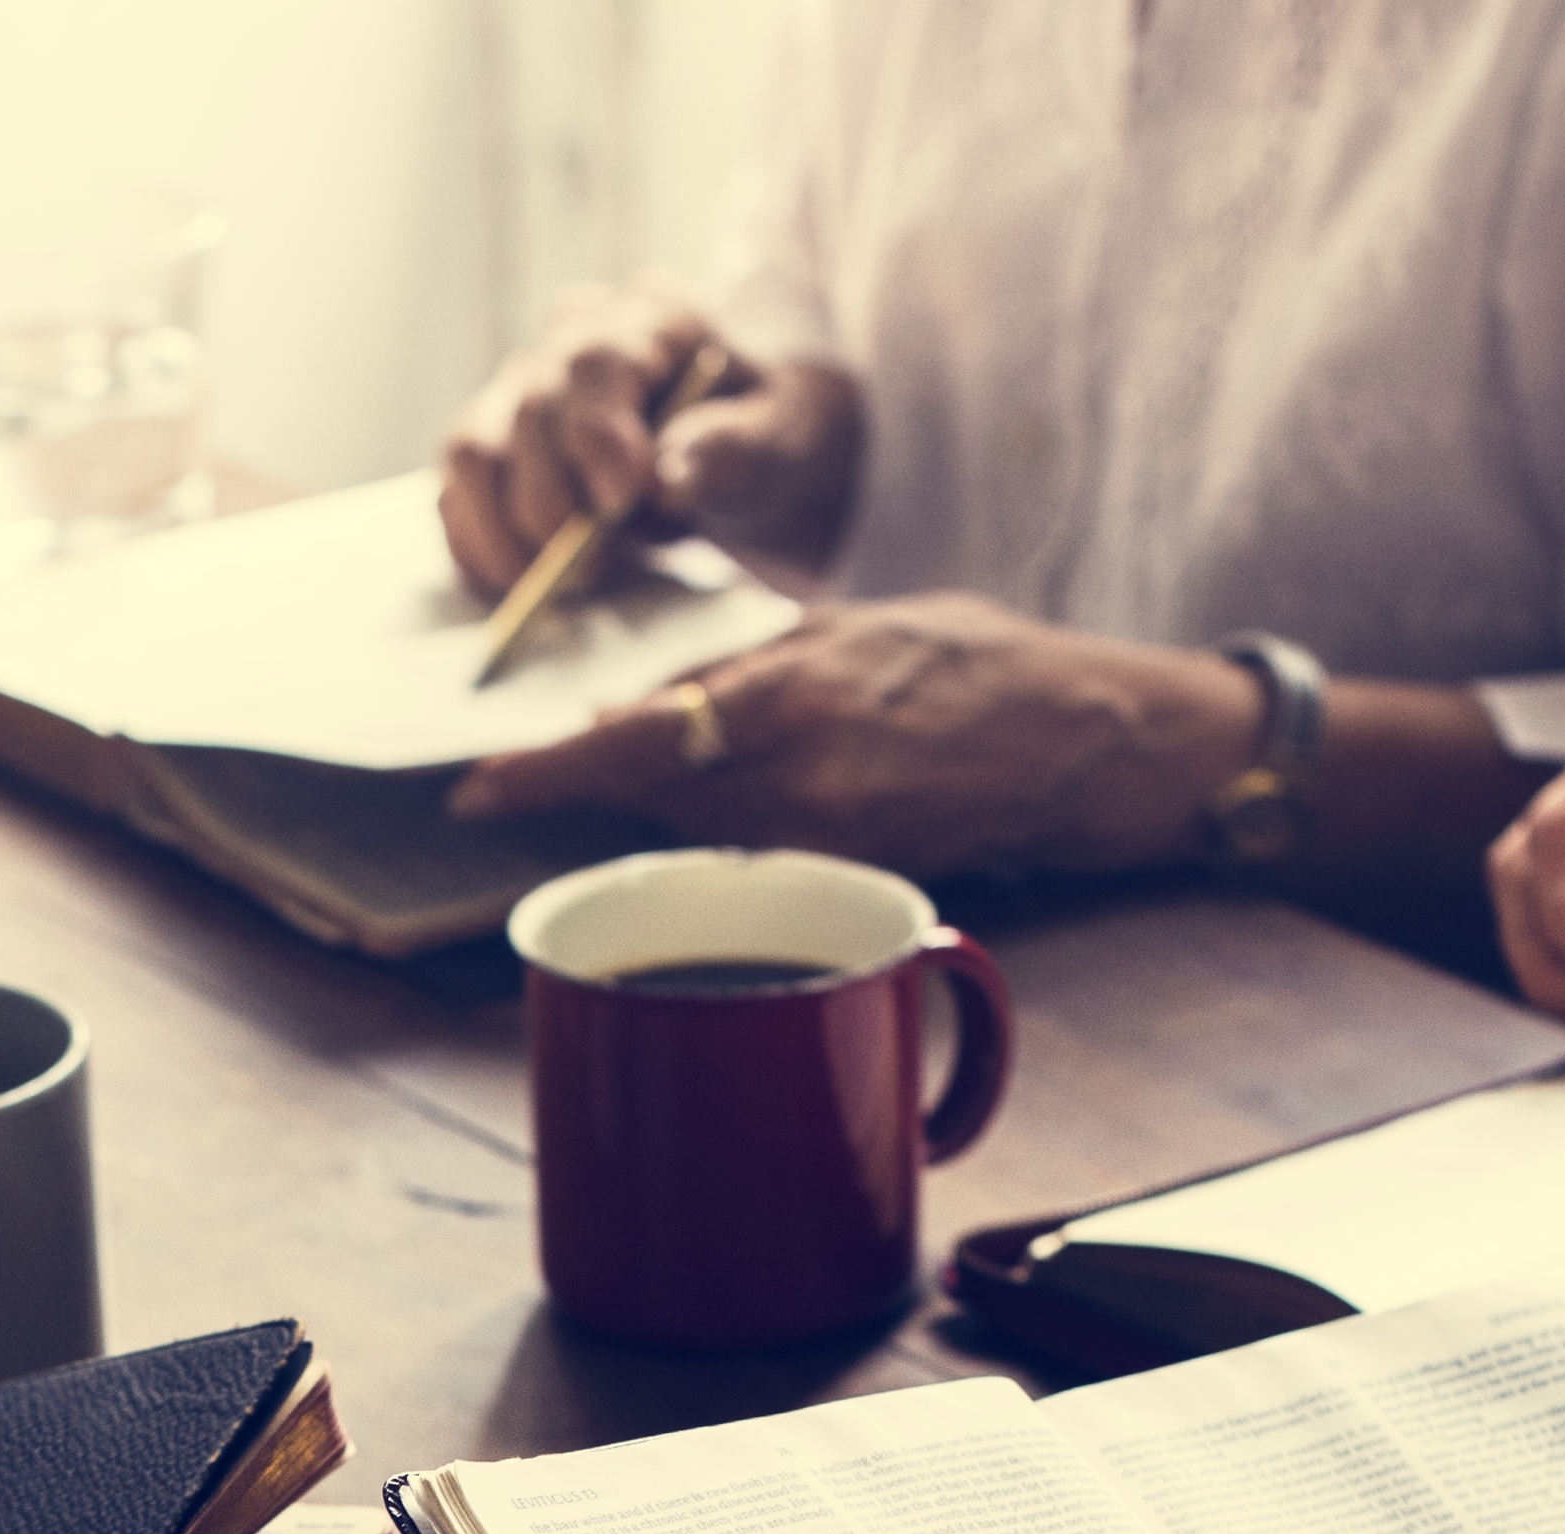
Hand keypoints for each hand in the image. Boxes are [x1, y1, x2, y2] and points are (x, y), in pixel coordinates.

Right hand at [436, 281, 862, 594]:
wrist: (753, 463)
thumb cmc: (771, 443)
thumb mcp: (782, 442)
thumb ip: (733, 450)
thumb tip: (668, 480)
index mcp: (652, 317)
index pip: (596, 362)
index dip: (596, 435)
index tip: (618, 503)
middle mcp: (574, 337)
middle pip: (527, 409)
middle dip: (550, 502)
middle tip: (589, 572)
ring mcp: (525, 391)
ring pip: (471, 450)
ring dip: (498, 531)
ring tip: (548, 588)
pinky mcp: (497, 449)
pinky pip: (456, 495)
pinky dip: (475, 546)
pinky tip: (515, 587)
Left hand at [454, 595, 1258, 871]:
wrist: (1089, 740)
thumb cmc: (975, 664)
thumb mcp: (850, 626)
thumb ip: (743, 667)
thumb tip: (644, 701)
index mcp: (794, 693)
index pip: (637, 740)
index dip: (548, 772)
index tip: (475, 786)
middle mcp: (804, 777)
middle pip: (652, 798)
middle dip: (594, 785)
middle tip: (537, 772)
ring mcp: (833, 838)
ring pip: (695, 837)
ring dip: (659, 812)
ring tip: (650, 778)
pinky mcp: (857, 877)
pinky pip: (755, 864)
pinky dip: (723, 840)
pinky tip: (731, 811)